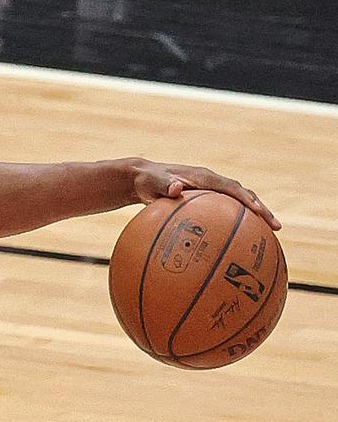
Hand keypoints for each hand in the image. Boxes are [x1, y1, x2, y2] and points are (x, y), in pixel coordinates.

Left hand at [128, 159, 279, 229]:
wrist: (144, 178)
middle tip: (276, 227)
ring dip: (256, 217)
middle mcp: (213, 182)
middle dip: (261, 210)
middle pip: (244, 195)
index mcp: (203, 177)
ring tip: (271, 237)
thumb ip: (164, 184)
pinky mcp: (209, 201)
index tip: (258, 212)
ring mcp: (212, 191)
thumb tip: (176, 188)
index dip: (245, 198)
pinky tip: (242, 244)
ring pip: (240, 204)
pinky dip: (239, 224)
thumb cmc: (147, 181)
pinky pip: (228, 212)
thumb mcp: (152, 182)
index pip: (230, 187)